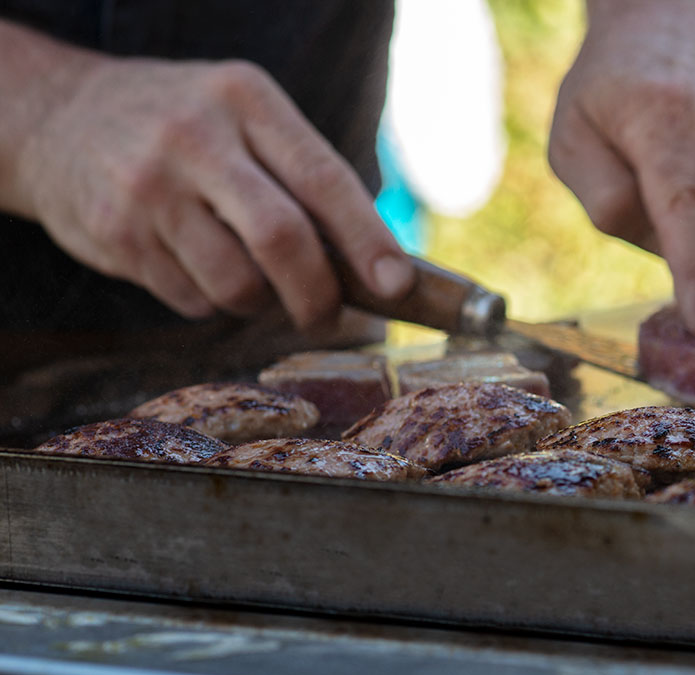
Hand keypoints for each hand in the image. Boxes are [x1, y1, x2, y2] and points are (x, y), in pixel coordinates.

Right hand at [18, 56, 414, 326]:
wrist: (57, 118)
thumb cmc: (185, 128)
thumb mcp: (244, 118)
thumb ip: (304, 176)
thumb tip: (379, 266)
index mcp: (246, 100)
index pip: (323, 178)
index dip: (368, 240)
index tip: (397, 285)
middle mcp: (195, 138)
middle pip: (281, 238)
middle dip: (317, 294)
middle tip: (326, 315)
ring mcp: (149, 188)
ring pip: (236, 284)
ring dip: (261, 303)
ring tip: (254, 281)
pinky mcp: (117, 235)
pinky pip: (192, 300)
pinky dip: (212, 302)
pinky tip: (197, 267)